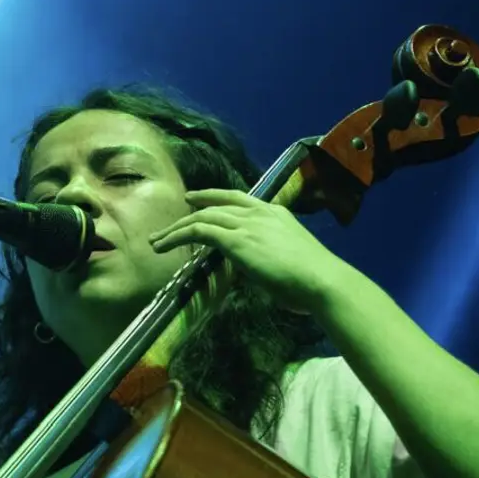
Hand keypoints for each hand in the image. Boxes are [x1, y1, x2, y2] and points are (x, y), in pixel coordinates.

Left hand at [148, 188, 334, 313]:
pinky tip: (166, 244)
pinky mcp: (236, 239)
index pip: (239, 199)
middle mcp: (259, 213)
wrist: (320, 279)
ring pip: (202, 217)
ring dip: (176, 229)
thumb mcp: (290, 260)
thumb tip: (261, 268)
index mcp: (276, 213)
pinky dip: (178, 236)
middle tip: (173, 218)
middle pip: (217, 205)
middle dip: (192, 209)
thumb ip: (271, 257)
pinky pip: (199, 231)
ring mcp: (247, 224)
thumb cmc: (312, 280)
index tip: (197, 200)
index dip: (215, 197)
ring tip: (158, 241)